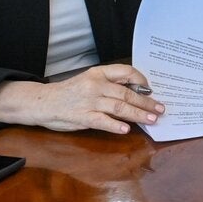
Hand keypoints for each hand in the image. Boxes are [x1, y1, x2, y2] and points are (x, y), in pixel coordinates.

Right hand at [0, 64, 163, 133]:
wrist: (42, 102)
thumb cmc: (69, 92)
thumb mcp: (89, 80)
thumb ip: (109, 84)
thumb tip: (136, 92)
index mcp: (98, 73)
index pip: (126, 72)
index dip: (141, 80)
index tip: (151, 90)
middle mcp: (95, 85)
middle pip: (127, 93)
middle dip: (147, 102)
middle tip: (160, 109)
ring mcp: (89, 101)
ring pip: (120, 107)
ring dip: (138, 114)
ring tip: (152, 119)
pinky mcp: (82, 117)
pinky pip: (103, 121)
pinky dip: (116, 126)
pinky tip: (127, 129)